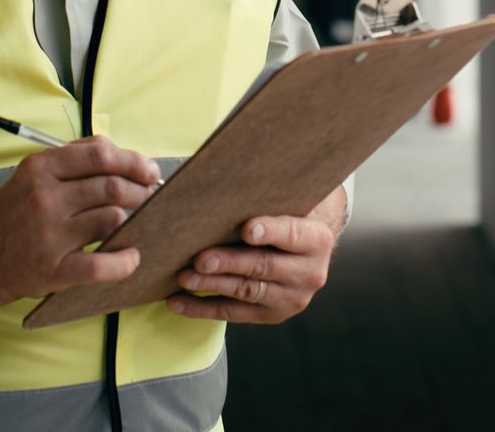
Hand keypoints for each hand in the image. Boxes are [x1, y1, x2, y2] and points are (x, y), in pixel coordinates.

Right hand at [0, 135, 162, 301]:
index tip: (150, 171)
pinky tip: (132, 257)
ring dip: (135, 220)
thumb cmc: (18, 208)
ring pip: (111, 219)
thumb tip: (128, 157)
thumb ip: (78, 156)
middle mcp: (44, 198)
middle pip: (112, 187)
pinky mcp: (52, 269)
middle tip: (152, 198)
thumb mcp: (36, 171)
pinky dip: (124, 262)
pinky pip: (99, 265)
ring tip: (140, 222)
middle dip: (142, 191)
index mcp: (42, 168)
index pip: (101, 155)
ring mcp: (48, 235)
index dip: (134, 162)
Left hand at [164, 187, 342, 323]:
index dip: (270, 231)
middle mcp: (310, 273)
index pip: (292, 234)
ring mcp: (292, 298)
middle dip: (229, 262)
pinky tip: (178, 301)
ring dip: (211, 285)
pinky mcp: (272, 315)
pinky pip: (233, 314)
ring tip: (184, 277)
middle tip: (200, 258)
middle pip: (263, 267)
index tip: (246, 230)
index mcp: (317, 239)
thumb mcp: (286, 205)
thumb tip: (225, 179)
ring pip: (246, 292)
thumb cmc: (284, 217)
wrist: (302, 252)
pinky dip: (202, 308)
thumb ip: (265, 199)